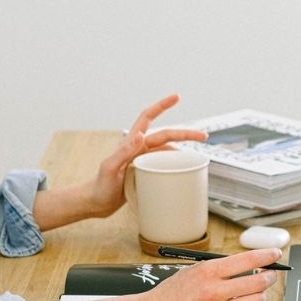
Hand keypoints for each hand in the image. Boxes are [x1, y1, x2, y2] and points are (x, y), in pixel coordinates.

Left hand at [86, 94, 207, 218]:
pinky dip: (176, 165)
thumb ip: (123, 152)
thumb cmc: (100, 187)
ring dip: (183, 150)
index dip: (162, 106)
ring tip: (197, 156)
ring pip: (168, 150)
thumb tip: (140, 135)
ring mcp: (144, 160)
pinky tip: (183, 170)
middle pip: (166, 135)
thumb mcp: (109, 168)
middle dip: (185, 133)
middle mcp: (139, 149)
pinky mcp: (146, 172)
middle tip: (203, 136)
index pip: (148, 118)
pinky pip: (165, 164)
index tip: (177, 97)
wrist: (96, 203)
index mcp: (131, 143)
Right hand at [130, 248, 281, 300]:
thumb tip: (247, 266)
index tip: (276, 254)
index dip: (267, 256)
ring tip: (253, 294)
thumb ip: (219, 269)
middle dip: (269, 278)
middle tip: (270, 276)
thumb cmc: (171, 293)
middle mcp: (214, 291)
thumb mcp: (193, 270)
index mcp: (208, 271)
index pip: (248, 260)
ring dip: (259, 297)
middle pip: (258, 282)